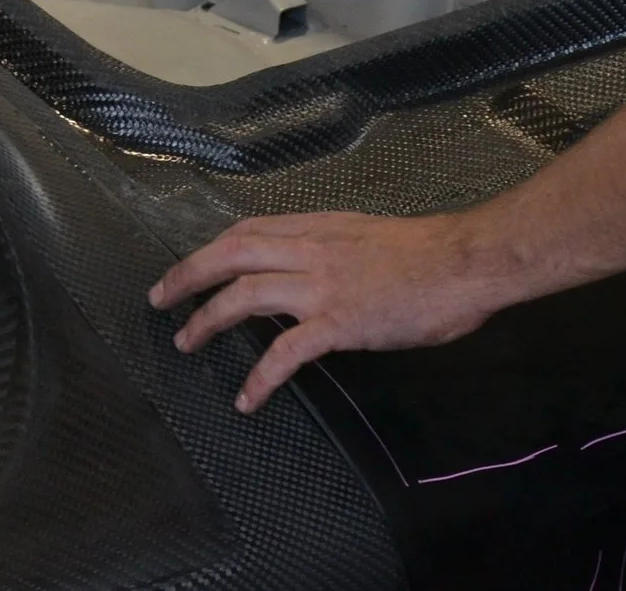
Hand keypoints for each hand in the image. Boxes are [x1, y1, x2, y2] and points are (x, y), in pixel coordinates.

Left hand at [146, 211, 511, 412]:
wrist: (466, 261)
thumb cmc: (430, 252)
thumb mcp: (368, 236)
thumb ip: (336, 249)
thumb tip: (318, 268)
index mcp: (318, 226)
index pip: (249, 230)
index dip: (212, 247)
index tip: (192, 264)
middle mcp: (311, 249)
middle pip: (230, 253)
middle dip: (188, 274)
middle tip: (159, 298)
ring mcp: (322, 285)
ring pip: (244, 294)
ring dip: (207, 318)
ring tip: (186, 342)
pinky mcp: (339, 322)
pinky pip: (286, 351)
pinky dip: (261, 376)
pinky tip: (247, 399)